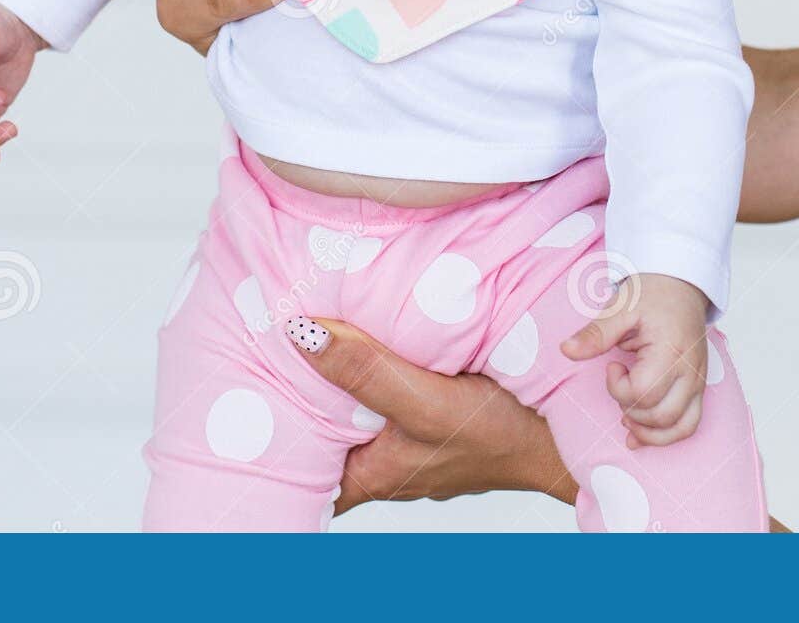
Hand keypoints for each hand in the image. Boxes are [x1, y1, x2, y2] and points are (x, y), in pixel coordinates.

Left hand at [280, 314, 577, 513]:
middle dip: (291, 390)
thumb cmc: (503, 435)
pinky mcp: (426, 412)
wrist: (566, 430)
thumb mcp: (428, 403)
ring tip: (299, 323)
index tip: (232, 390)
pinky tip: (360, 329)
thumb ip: (368, 372)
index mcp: (365, 475)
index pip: (293, 466)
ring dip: (332, 372)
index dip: (261, 433)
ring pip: (348, 405)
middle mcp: (377, 462)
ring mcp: (402, 439)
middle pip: (316, 428)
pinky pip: (379, 386)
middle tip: (255, 338)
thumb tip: (302, 334)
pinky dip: (366, 362)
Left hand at [561, 273, 708, 448]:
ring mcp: (698, 381)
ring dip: (648, 430)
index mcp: (670, 350)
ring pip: (679, 427)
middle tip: (619, 384)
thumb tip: (565, 350)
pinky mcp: (698, 387)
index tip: (612, 365)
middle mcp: (690, 371)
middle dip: (630, 409)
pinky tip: (640, 433)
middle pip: (660, 415)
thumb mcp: (619, 308)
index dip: (618, 387)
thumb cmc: (650, 294)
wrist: (679, 285)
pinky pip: (689, 424)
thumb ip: (595, 334)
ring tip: (626, 415)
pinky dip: (667, 435)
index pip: (643, 392)